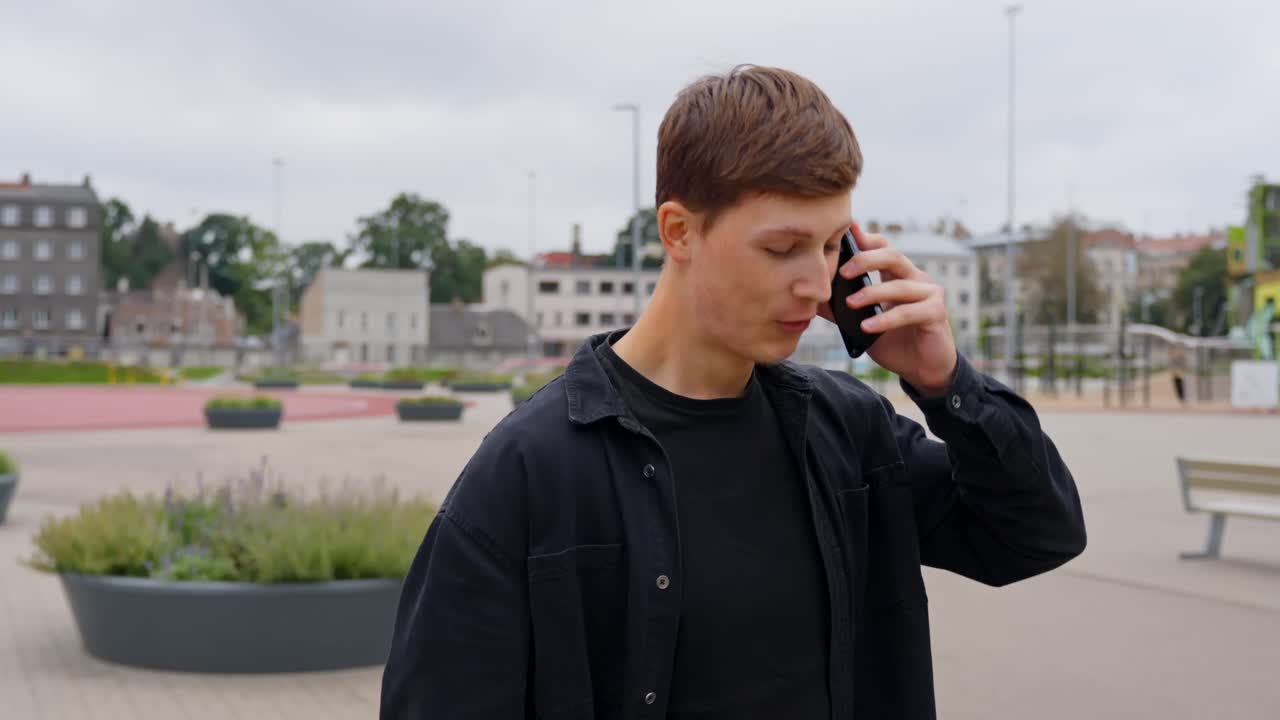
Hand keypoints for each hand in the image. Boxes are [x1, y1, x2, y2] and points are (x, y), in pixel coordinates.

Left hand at [825, 222, 957, 395]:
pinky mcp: (936, 312)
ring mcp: (928, 293)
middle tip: (843, 272)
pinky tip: (867, 326)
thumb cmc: (892, 341)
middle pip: (892, 256)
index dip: (864, 239)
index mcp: (897, 274)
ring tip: (850, 304)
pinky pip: (909, 312)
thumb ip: (839, 309)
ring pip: (899, 285)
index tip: (844, 234)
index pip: (882, 247)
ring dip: (872, 293)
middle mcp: (915, 278)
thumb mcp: (861, 322)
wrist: (921, 368)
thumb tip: (808, 299)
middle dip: (865, 259)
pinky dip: (886, 319)